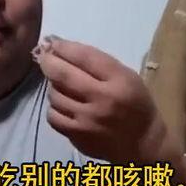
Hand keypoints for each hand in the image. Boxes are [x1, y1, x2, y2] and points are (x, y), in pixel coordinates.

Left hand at [37, 38, 166, 163]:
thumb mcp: (126, 77)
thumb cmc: (134, 105)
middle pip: (64, 75)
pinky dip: (54, 108)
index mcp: (120, 80)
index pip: (85, 57)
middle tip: (44, 58)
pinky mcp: (77, 135)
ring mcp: (87, 120)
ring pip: (55, 95)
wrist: (142, 143)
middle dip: (49, 63)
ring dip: (53, 87)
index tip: (53, 43)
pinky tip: (62, 106)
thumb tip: (62, 49)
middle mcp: (103, 99)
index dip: (64, 47)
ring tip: (60, 86)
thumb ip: (98, 64)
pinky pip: (53, 116)